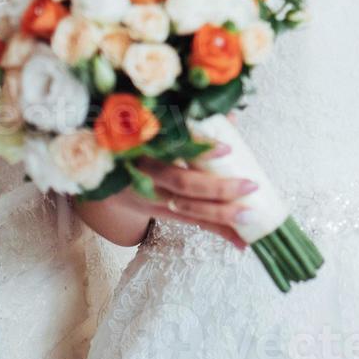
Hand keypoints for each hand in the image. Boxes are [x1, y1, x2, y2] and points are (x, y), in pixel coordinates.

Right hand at [119, 133, 256, 249]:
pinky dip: (219, 232)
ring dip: (221, 215)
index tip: (228, 149)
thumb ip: (193, 124)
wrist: (108, 176)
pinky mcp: (161, 214)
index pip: (173, 145)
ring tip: (250, 216)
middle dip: (218, 187)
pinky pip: (193, 223)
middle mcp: (145, 173)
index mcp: (145, 144)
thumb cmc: (142, 145)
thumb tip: (230, 117)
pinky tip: (242, 241)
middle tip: (250, 185)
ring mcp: (151, 197)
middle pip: (182, 183)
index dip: (198, 148)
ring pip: (188, 209)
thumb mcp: (157, 130)